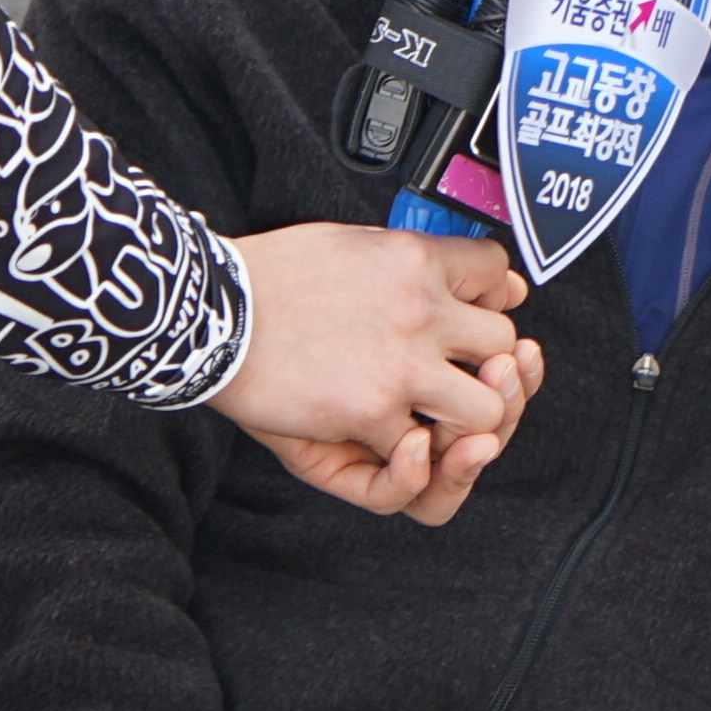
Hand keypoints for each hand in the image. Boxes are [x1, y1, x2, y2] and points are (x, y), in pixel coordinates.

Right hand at [215, 227, 541, 523]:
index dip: (491, 303)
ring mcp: (402, 364)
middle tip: (460, 382)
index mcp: (413, 259)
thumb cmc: (268, 280)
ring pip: (488, 411)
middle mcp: (420, 309)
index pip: (497, 276)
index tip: (472, 321)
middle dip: (488, 370)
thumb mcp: (350, 245)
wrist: (207, 312)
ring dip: (465, 425)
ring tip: (433, 422)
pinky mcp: (372, 410)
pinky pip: (424, 458)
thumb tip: (491, 284)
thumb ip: (413, 262)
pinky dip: (412, 465)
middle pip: (503, 346)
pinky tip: (398, 446)